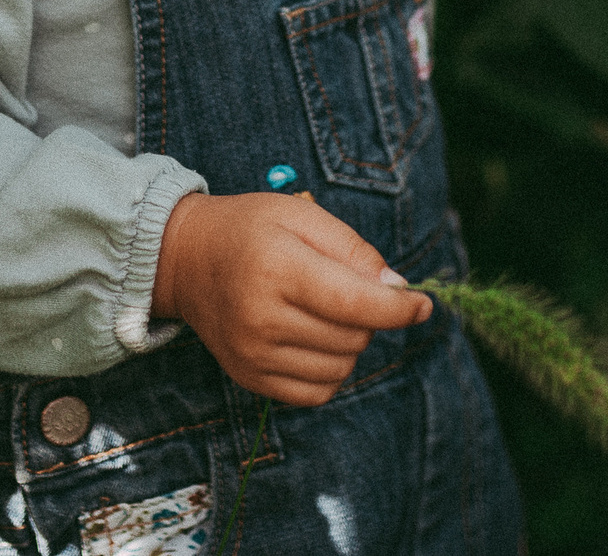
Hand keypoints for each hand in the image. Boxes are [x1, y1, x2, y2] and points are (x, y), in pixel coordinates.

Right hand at [150, 190, 431, 404]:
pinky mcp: (249, 378)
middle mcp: (262, 317)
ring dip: (349, 344)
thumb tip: (398, 290)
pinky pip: (316, 393)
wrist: (184, 259)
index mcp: (278, 268)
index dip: (398, 308)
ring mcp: (253, 354)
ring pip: (341, 368)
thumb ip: (353, 249)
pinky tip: (313, 340)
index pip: (354, 302)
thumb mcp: (301, 215)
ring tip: (323, 312)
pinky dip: (329, 370)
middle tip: (344, 288)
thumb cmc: (249, 230)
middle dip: (368, 315)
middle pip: (353, 337)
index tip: (423, 304)